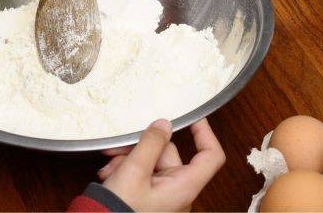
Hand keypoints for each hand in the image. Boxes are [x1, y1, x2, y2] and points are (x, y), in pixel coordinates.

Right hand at [98, 119, 225, 211]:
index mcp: (184, 187)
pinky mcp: (149, 199)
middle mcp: (178, 192)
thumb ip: (151, 144)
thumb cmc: (118, 212)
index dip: (205, 133)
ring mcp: (163, 196)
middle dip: (141, 148)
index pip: (211, 156)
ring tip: (111, 169)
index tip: (194, 118)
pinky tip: (111, 175)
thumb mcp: (133, 171)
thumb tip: (164, 124)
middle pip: (169, 154)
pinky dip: (127, 171)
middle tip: (119, 149)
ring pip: (151, 162)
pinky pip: (143, 175)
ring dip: (129, 160)